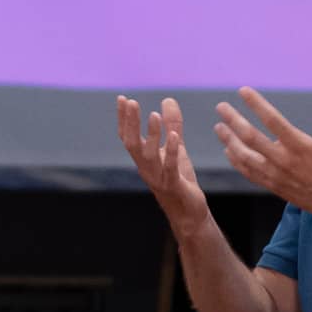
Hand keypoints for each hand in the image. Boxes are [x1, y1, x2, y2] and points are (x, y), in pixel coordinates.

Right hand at [117, 95, 206, 225]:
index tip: (122, 98)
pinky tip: (172, 135)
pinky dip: (170, 151)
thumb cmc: (179, 180)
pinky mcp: (173, 185)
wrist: (189, 214)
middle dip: (131, 123)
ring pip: (149, 155)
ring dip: (151, 135)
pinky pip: (170, 167)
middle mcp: (146, 168)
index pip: (128, 136)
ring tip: (154, 115)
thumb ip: (172, 124)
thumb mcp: (176, 148)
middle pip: (132, 143)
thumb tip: (167, 99)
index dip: (124, 119)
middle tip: (131, 102)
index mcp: (143, 159)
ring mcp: (158, 177)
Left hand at [215, 89, 311, 217]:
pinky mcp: (272, 185)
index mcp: (299, 146)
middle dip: (233, 120)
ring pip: (244, 156)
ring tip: (219, 127)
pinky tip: (228, 150)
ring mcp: (275, 174)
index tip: (243, 91)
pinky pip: (248, 172)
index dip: (256, 104)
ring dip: (229, 140)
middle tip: (221, 107)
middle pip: (251, 137)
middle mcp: (283, 160)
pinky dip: (236, 160)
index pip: (273, 120)